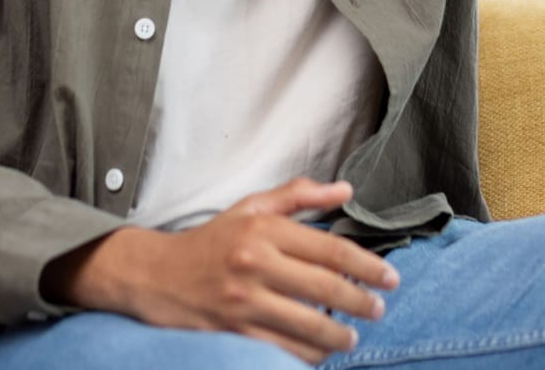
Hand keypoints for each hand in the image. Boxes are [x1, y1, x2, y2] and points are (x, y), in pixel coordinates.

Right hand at [50, 176, 399, 363]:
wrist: (155, 275)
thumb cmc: (210, 241)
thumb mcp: (251, 208)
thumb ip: (299, 196)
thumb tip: (346, 190)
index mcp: (264, 231)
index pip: (330, 249)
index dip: (367, 266)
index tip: (389, 278)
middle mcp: (255, 264)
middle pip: (325, 288)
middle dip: (361, 302)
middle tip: (378, 309)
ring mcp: (244, 301)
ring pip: (308, 325)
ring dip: (339, 335)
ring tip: (352, 337)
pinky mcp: (233, 332)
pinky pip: (282, 349)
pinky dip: (307, 354)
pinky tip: (320, 352)